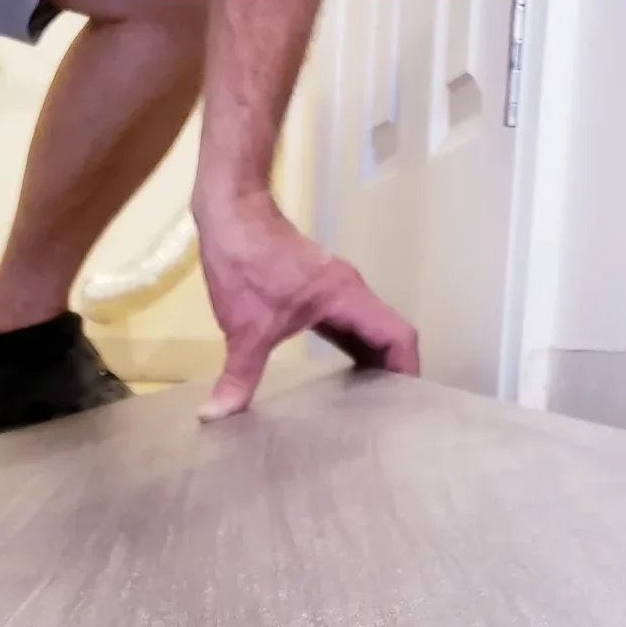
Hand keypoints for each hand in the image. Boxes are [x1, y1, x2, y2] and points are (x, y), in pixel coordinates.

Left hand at [194, 190, 419, 421]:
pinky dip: (351, 347)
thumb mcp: (243, 329)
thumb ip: (239, 376)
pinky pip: (346, 322)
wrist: (232, 210)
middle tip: (387, 413)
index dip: (408, 369)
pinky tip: (337, 372)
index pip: (398, 335)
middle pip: (388, 334)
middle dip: (391, 372)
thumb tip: (217, 416)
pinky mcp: (316, 288)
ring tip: (367, 402)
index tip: (406, 404)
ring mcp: (334, 288)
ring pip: (367, 328)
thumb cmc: (245, 263)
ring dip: (372, 360)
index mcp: (347, 298)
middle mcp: (350, 291)